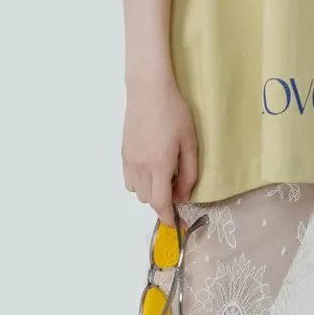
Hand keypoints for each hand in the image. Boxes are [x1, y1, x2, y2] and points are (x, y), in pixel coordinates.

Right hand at [122, 70, 199, 222]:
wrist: (148, 90)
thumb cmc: (174, 112)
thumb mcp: (190, 142)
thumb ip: (189, 172)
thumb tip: (184, 195)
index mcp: (160, 166)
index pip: (161, 203)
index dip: (168, 218)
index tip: (175, 224)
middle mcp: (141, 167)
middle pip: (149, 200)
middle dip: (163, 202)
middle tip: (178, 189)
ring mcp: (129, 160)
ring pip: (137, 192)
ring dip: (151, 192)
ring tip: (164, 177)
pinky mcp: (123, 153)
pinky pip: (128, 179)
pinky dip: (139, 183)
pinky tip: (150, 170)